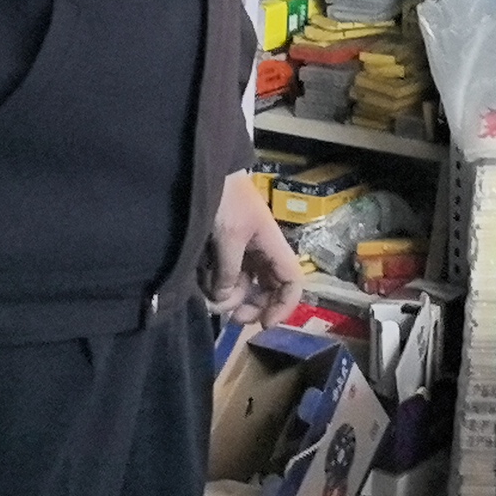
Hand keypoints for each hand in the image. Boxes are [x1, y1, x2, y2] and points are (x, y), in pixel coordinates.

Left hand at [207, 170, 302, 328]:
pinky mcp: (226, 252)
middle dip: (252, 308)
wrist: (206, 172)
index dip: (284, 306)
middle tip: (232, 318)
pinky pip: (226, 278)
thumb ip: (229, 271)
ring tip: (210, 298)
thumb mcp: (229, 235)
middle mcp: (262, 253)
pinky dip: (218, 286)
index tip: (264, 323)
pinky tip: (204, 284)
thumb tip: (225, 301)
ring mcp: (244, 253)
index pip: (292, 282)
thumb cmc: (226, 199)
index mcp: (272, 246)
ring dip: (230, 299)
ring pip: (245, 288)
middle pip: (268, 291)